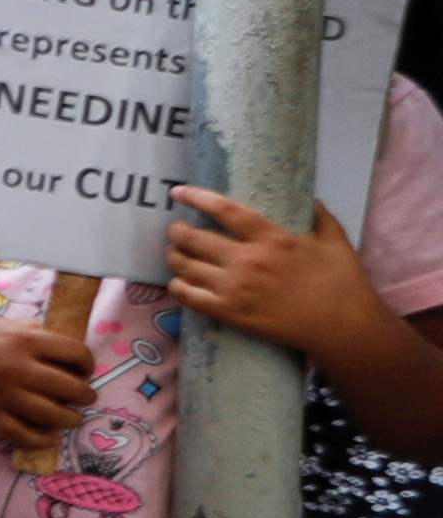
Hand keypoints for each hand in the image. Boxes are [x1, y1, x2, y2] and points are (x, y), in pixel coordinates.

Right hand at [0, 308, 96, 457]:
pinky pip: (22, 433)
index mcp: (25, 340)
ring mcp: (4, 394)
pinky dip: (42, 440)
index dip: (87, 363)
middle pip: (71, 388)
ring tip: (73, 418)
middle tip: (85, 397)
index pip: (75, 353)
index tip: (85, 369)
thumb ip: (29, 329)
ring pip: (53, 415)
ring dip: (71, 419)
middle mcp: (19, 368)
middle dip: (85, 395)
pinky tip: (51, 438)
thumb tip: (55, 338)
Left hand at [165, 185, 391, 359]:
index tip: (179, 192)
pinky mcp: (230, 313)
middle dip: (177, 231)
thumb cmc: (342, 282)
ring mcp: (236, 288)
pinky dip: (177, 286)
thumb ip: (321, 217)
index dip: (197, 197)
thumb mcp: (335, 241)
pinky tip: (178, 282)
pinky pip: (189, 296)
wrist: (343, 325)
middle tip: (175, 229)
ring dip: (174, 257)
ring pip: (185, 266)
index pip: (224, 210)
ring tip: (174, 253)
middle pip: (193, 238)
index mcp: (272, 238)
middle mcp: (248, 260)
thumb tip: (312, 200)